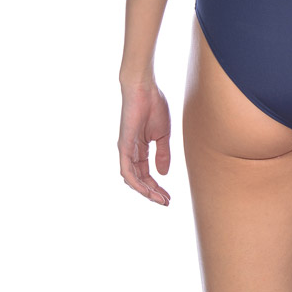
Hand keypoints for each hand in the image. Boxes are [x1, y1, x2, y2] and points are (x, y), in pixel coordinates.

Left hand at [118, 79, 171, 205]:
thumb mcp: (163, 135)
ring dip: (145, 191)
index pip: (146, 173)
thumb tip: (163, 173)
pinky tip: (146, 190)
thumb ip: (162, 154)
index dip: (156, 186)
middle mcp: (130, 152)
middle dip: (152, 192)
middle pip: (139, 179)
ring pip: (132, 179)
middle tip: (165, 202)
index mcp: (140, 148)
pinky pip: (126, 170)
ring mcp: (126, 150)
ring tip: (159, 199)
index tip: (168, 196)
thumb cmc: (154, 106)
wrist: (145, 89)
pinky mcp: (123, 146)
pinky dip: (135, 182)